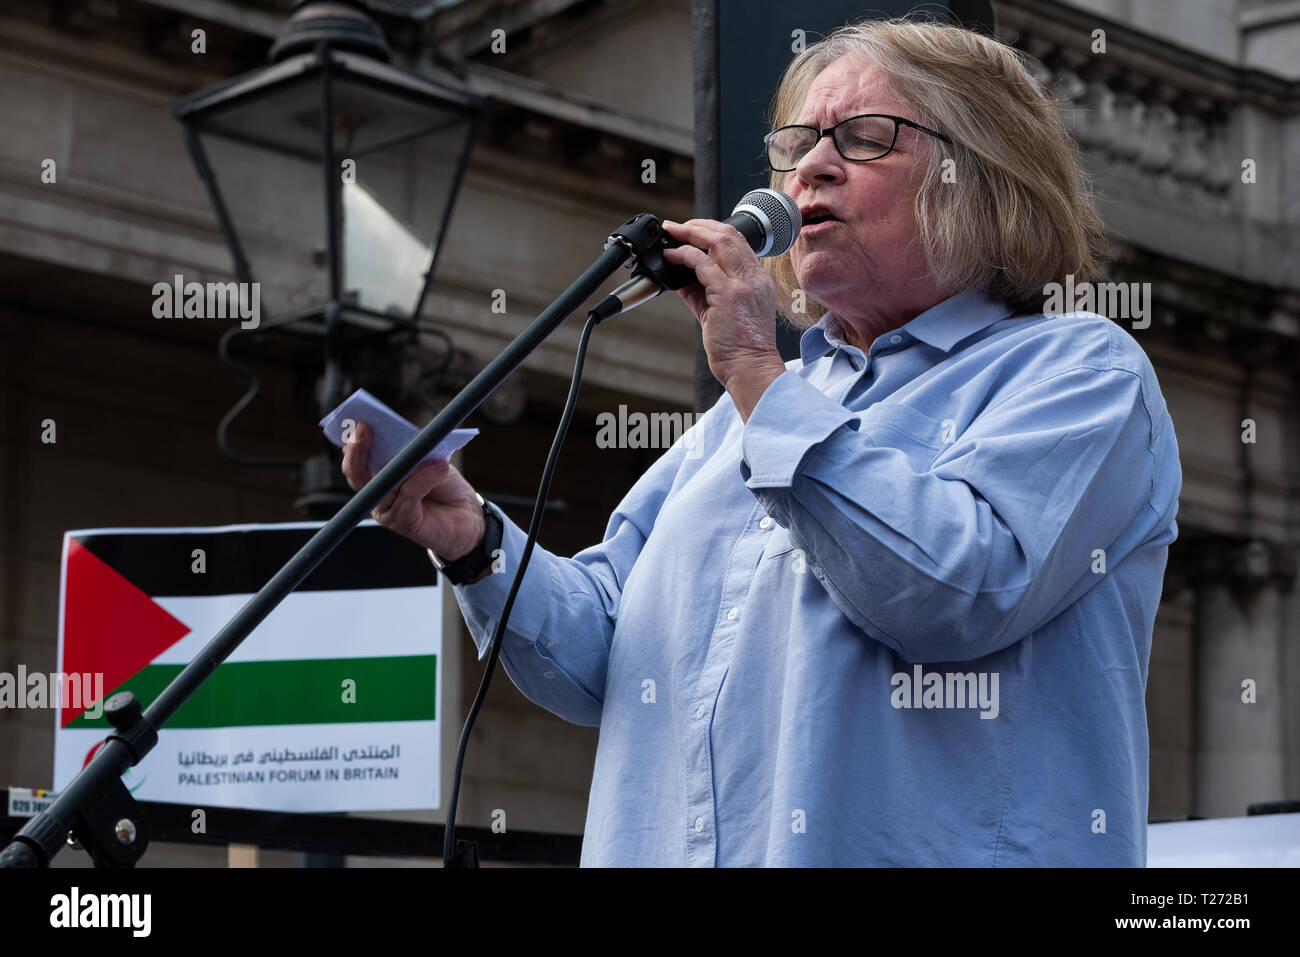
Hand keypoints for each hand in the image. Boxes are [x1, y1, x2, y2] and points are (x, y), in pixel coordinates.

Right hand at [340, 421, 485, 560]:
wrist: (468, 515)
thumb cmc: (446, 487)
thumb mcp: (429, 460)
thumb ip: (412, 451)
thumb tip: (402, 438)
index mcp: (378, 479)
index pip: (356, 462)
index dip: (353, 444)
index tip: (359, 423)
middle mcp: (377, 496)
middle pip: (357, 475)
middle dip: (358, 450)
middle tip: (365, 428)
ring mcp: (387, 512)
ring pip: (385, 483)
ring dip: (407, 464)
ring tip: (431, 454)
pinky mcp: (404, 523)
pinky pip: (407, 495)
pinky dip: (423, 479)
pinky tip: (440, 469)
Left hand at [660, 219, 786, 401]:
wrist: (749, 369)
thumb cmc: (738, 348)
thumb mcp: (723, 312)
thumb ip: (704, 290)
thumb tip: (680, 273)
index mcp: (758, 281)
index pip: (738, 244)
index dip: (713, 232)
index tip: (692, 232)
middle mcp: (754, 278)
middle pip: (730, 235)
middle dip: (700, 225)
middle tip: (677, 226)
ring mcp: (743, 285)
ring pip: (719, 241)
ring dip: (691, 232)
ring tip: (672, 232)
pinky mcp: (728, 294)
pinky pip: (703, 263)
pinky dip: (684, 255)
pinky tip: (671, 256)